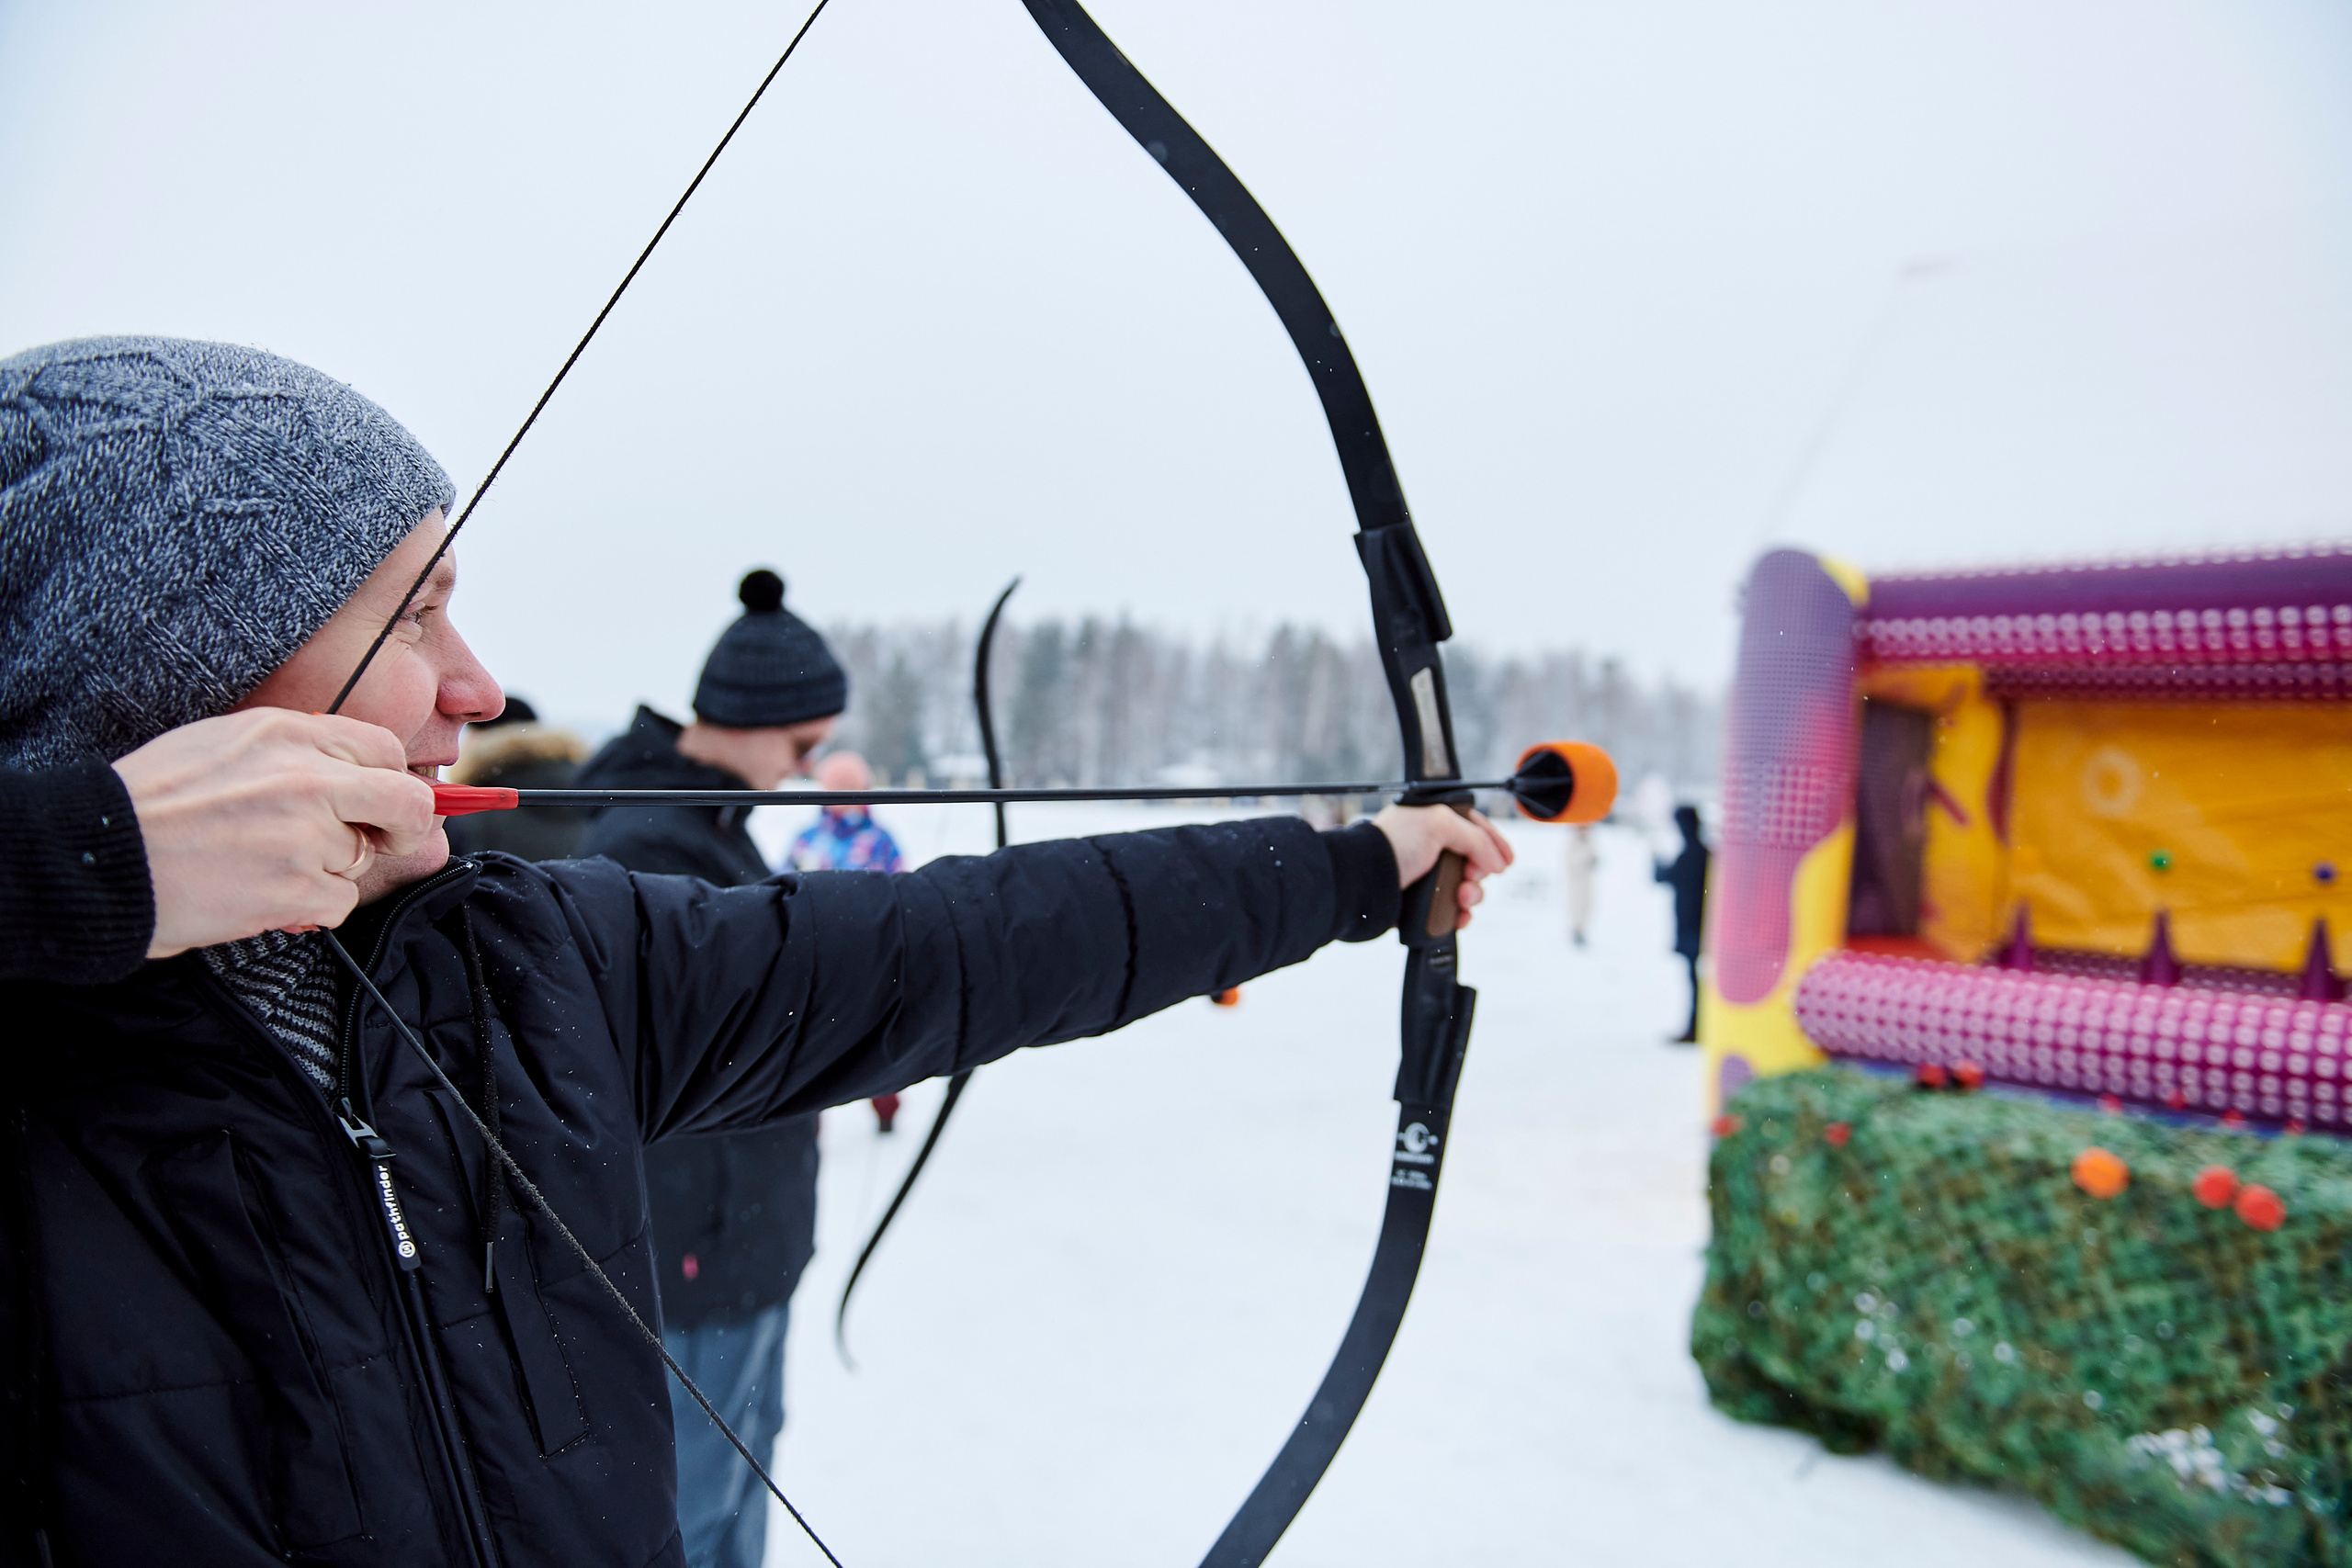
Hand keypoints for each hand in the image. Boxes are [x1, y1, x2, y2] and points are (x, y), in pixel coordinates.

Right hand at [113, 710, 438, 956]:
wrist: (98, 854)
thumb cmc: (151, 802)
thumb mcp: (223, 743)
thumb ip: (291, 752)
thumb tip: (350, 771)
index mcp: (287, 733)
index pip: (383, 748)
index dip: (390, 779)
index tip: (382, 800)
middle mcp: (306, 778)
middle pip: (405, 803)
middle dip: (403, 826)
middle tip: (380, 840)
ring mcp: (304, 835)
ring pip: (360, 859)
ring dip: (326, 871)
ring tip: (268, 867)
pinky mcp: (295, 887)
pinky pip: (338, 902)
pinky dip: (309, 907)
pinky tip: (264, 895)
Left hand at [1372, 802, 1514, 928]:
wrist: (1363, 882)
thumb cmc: (1392, 845)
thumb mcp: (1439, 824)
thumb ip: (1475, 838)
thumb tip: (1497, 862)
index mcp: (1432, 821)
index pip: (1473, 827)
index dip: (1494, 843)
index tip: (1506, 860)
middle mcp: (1430, 847)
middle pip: (1474, 862)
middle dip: (1480, 873)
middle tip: (1471, 878)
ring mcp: (1426, 876)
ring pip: (1466, 889)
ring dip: (1472, 895)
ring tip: (1461, 897)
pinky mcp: (1421, 903)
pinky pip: (1452, 911)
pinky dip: (1461, 915)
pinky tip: (1460, 916)